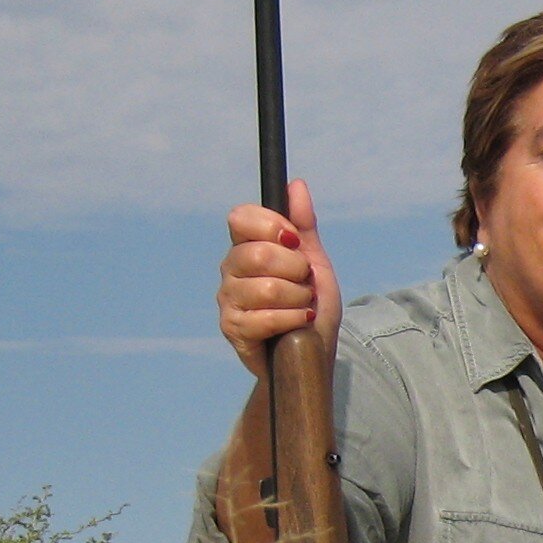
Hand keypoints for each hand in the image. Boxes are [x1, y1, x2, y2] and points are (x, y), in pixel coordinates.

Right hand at [217, 178, 343, 369]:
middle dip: (295, 269)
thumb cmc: (310, 308)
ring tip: (302, 306)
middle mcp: (230, 268)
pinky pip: (265, 317)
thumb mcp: (315, 263)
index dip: (272, 226)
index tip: (295, 242)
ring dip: (298, 299)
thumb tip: (296, 185)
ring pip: (266, 287)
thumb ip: (304, 226)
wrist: (311, 357)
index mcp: (246, 246)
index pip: (241, 217)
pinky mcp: (232, 328)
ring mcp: (228, 298)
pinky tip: (298, 322)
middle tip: (304, 282)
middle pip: (258, 252)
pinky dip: (293, 319)